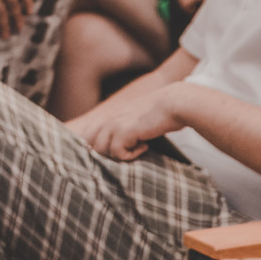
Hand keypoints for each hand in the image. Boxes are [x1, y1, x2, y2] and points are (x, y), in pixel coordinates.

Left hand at [67, 81, 186, 160]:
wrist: (173, 103)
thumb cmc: (159, 114)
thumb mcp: (134, 121)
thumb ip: (122, 131)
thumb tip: (115, 150)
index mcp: (108, 117)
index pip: (87, 135)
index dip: (93, 148)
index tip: (108, 156)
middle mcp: (106, 119)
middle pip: (92, 146)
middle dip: (108, 155)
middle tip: (128, 154)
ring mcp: (112, 124)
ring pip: (102, 151)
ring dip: (120, 155)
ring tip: (138, 148)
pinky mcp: (123, 131)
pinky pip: (118, 153)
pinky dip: (132, 154)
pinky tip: (146, 145)